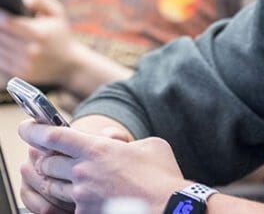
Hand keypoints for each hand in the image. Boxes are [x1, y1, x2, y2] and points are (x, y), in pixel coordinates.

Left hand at [0, 0, 82, 85]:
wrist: (70, 64)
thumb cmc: (60, 34)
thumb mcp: (57, 12)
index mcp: (39, 33)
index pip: (8, 22)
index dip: (1, 16)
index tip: (1, 13)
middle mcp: (31, 51)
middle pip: (0, 35)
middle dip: (0, 27)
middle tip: (3, 22)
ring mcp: (25, 65)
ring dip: (0, 40)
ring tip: (6, 33)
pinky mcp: (20, 75)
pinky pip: (2, 61)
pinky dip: (3, 52)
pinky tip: (8, 46)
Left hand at [18, 120, 188, 212]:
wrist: (168, 206)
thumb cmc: (161, 174)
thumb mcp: (149, 145)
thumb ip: (127, 141)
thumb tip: (118, 143)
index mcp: (97, 149)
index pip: (56, 136)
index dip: (36, 130)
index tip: (26, 126)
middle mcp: (83, 172)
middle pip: (48, 163)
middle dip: (45, 158)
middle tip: (48, 155)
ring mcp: (82, 196)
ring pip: (52, 187)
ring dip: (53, 179)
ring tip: (62, 175)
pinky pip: (69, 205)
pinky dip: (73, 199)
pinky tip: (87, 196)